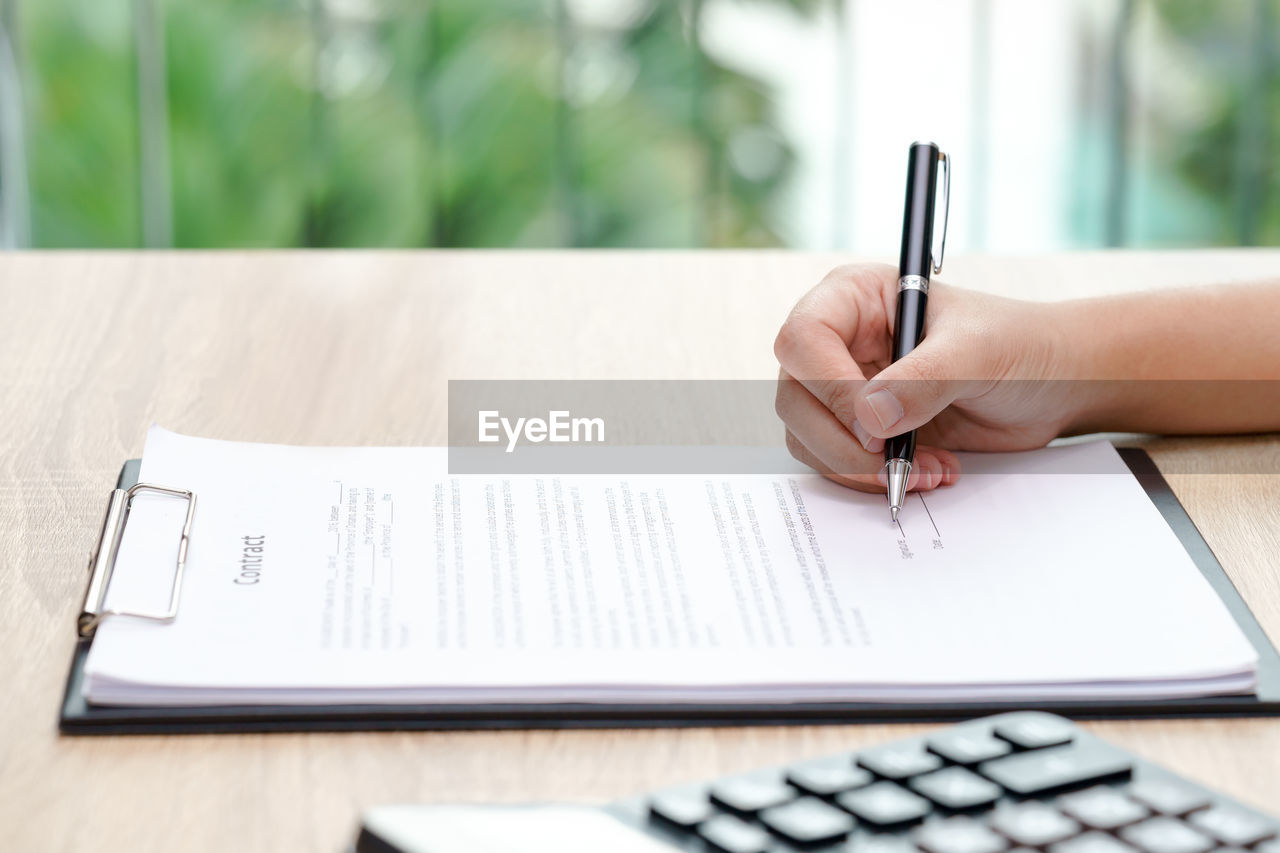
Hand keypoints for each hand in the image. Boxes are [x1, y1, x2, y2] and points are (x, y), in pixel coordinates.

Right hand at [774, 263, 1079, 493]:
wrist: (1052, 385)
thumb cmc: (1020, 346)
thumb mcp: (979, 352)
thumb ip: (925, 379)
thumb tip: (871, 417)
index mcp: (856, 298)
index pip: (803, 338)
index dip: (828, 385)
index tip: (873, 422)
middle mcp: (839, 342)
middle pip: (794, 396)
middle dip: (841, 440)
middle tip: (891, 461)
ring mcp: (844, 389)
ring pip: (806, 436)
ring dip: (859, 467)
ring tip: (925, 469)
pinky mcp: (859, 431)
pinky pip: (835, 462)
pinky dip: (874, 479)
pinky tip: (928, 471)